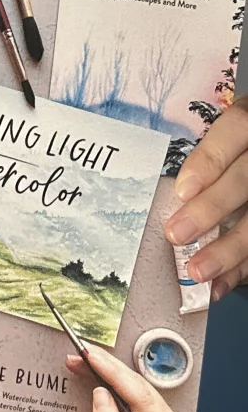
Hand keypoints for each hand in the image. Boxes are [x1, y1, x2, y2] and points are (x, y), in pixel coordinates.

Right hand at [66, 347, 191, 411]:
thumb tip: (101, 398)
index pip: (141, 397)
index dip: (113, 373)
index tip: (92, 357)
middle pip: (144, 389)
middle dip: (109, 367)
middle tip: (82, 355)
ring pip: (144, 391)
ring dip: (114, 374)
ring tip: (88, 364)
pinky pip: (144, 399)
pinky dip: (122, 386)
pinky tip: (106, 379)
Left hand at [166, 95, 247, 300]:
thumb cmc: (236, 153)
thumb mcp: (230, 141)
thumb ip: (211, 159)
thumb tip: (170, 198)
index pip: (238, 127)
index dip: (210, 159)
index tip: (182, 189)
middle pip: (246, 178)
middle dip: (212, 207)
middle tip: (177, 233)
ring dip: (231, 248)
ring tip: (199, 270)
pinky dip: (244, 267)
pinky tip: (221, 284)